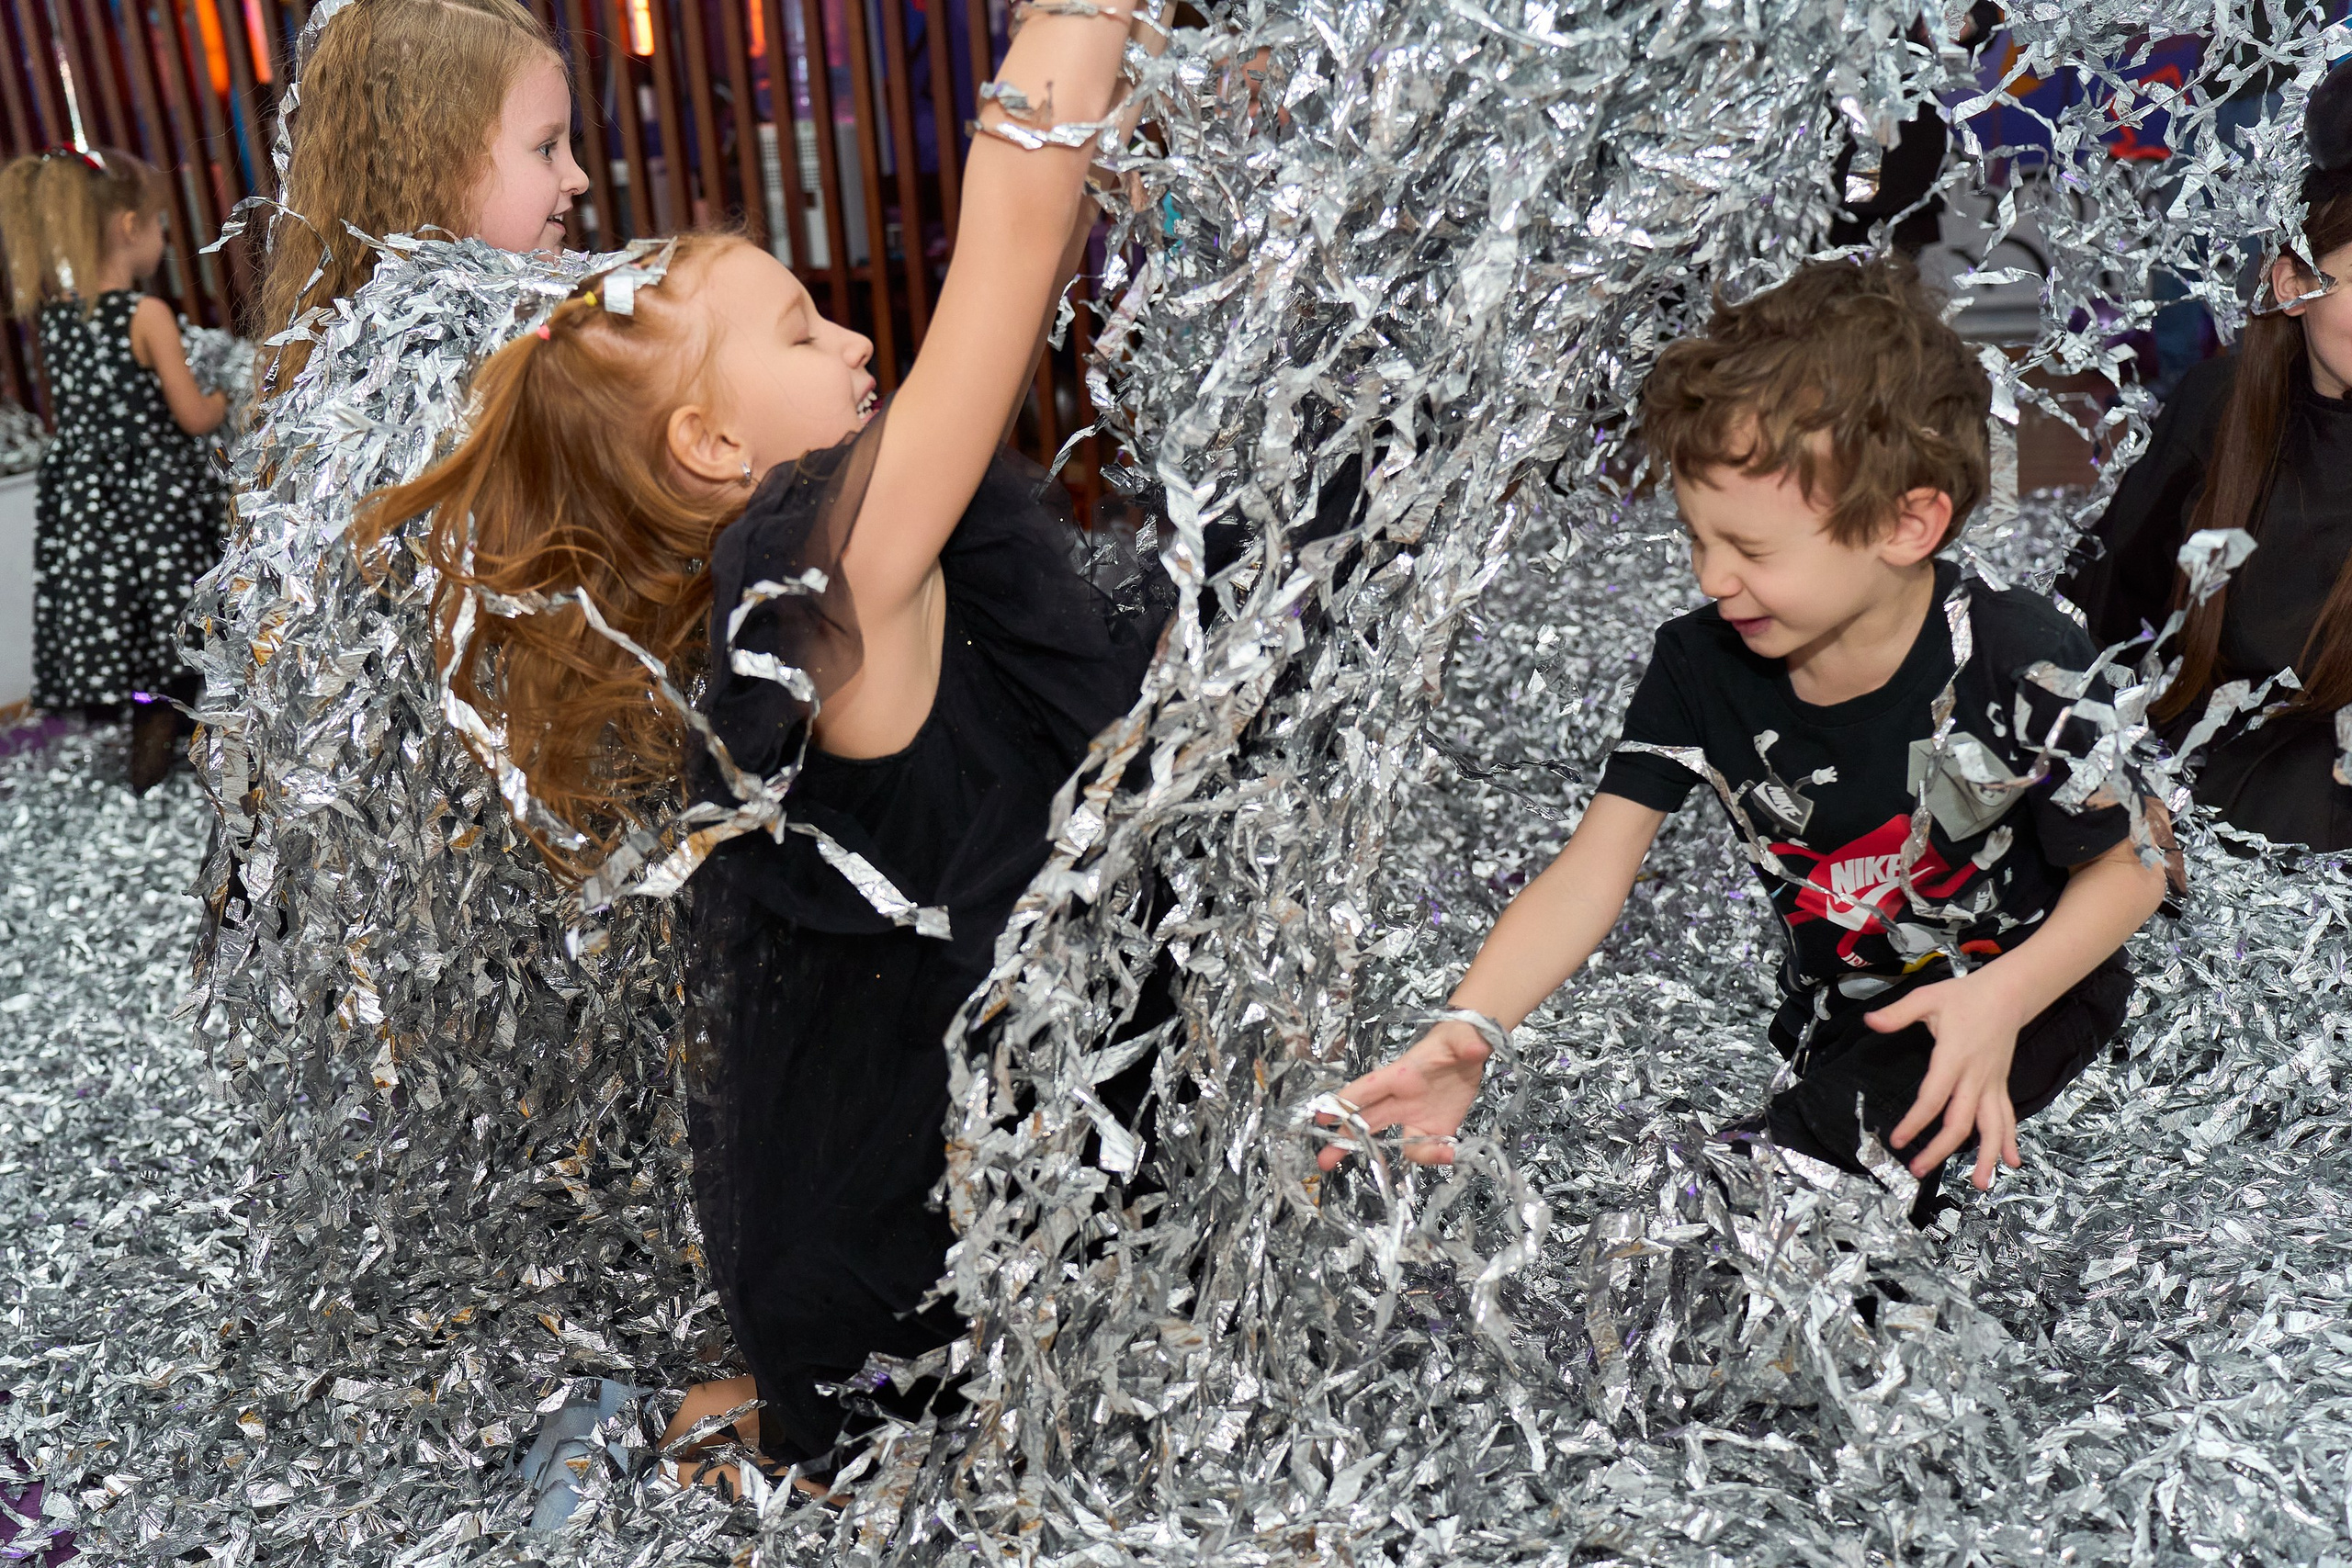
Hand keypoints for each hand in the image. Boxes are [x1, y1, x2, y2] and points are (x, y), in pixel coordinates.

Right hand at [1315, 1021, 1490, 1171]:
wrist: (1472, 1049)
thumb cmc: (1456, 1039)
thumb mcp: (1462, 1037)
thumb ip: (1466, 1043)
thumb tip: (1475, 1049)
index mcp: (1400, 1075)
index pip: (1367, 1089)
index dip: (1343, 1103)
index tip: (1321, 1117)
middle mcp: (1400, 1098)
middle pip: (1365, 1120)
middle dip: (1343, 1140)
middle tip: (1323, 1161)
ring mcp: (1415, 1114)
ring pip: (1390, 1140)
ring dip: (1386, 1158)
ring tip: (1399, 1171)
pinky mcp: (1434, 1127)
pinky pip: (1424, 1148)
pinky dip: (1433, 1156)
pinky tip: (1452, 1154)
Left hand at [1872, 975, 2024, 1189]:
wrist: (2007, 994)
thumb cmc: (1964, 997)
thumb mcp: (1928, 998)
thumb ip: (1898, 1013)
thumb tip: (1869, 1021)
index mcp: (1954, 1058)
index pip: (1933, 1098)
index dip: (1916, 1122)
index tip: (1898, 1140)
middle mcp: (1975, 1077)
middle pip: (1960, 1122)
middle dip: (1941, 1149)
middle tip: (1919, 1170)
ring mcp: (1991, 1084)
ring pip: (1992, 1126)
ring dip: (1987, 1156)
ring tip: (1980, 1184)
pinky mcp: (2000, 1086)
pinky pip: (2006, 1116)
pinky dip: (2009, 1139)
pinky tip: (2011, 1162)